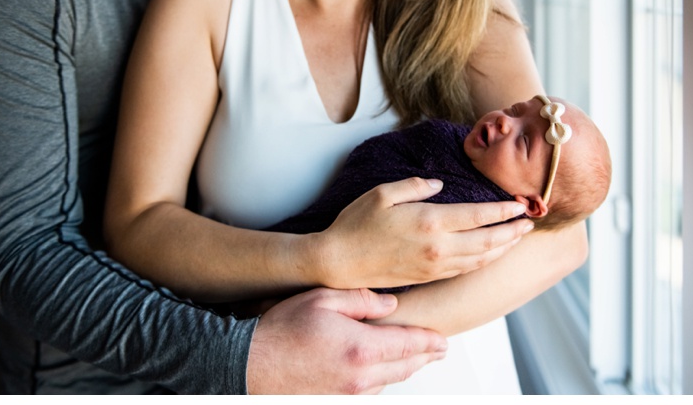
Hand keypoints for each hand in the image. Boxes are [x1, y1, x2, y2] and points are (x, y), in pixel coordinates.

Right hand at [246, 287, 447, 393]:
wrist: (248, 364)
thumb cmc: (281, 330)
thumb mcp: (322, 299)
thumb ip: (362, 300)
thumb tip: (390, 304)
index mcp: (362, 348)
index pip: (410, 345)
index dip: (430, 342)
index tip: (443, 341)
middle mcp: (361, 377)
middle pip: (405, 368)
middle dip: (424, 357)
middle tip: (438, 349)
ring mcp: (348, 394)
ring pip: (389, 382)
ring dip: (403, 369)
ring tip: (413, 357)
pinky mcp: (335, 402)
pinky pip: (369, 392)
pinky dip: (380, 380)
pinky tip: (380, 370)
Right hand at [312, 178, 532, 289]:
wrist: (338, 263)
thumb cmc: (355, 224)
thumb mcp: (383, 193)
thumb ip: (416, 186)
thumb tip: (440, 185)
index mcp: (430, 222)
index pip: (479, 216)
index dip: (503, 211)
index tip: (520, 205)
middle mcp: (438, 248)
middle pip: (488, 241)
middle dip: (513, 232)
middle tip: (529, 222)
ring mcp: (434, 266)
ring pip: (480, 259)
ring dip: (502, 249)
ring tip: (517, 238)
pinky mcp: (427, 277)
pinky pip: (464, 271)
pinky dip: (483, 262)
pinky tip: (489, 254)